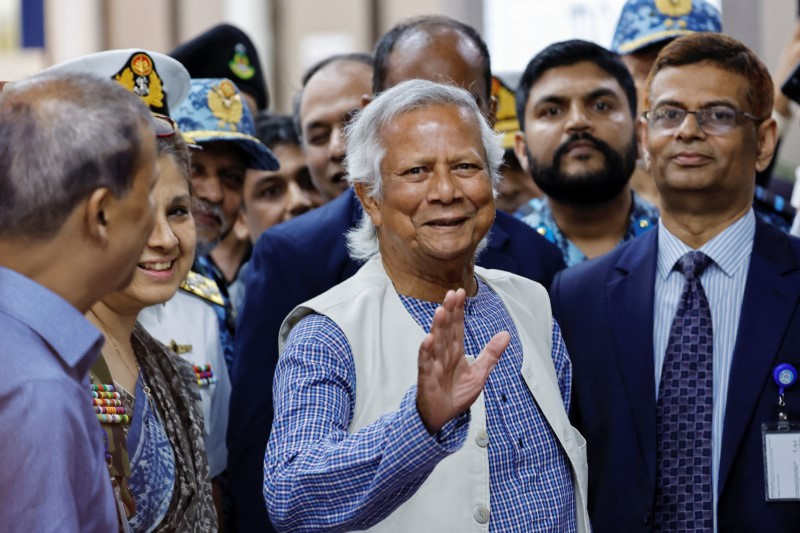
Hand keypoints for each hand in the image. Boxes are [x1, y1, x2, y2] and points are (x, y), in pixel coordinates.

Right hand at [416, 288, 509, 434]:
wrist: (442, 418)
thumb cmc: (456, 394)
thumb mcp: (480, 373)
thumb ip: (491, 354)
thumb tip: (506, 334)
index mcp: (455, 352)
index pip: (457, 327)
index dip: (458, 310)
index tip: (460, 293)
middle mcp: (444, 355)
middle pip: (446, 330)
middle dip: (449, 312)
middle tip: (451, 294)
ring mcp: (434, 365)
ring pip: (436, 343)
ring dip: (437, 327)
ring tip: (440, 311)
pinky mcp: (427, 378)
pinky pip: (426, 363)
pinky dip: (426, 352)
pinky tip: (428, 340)